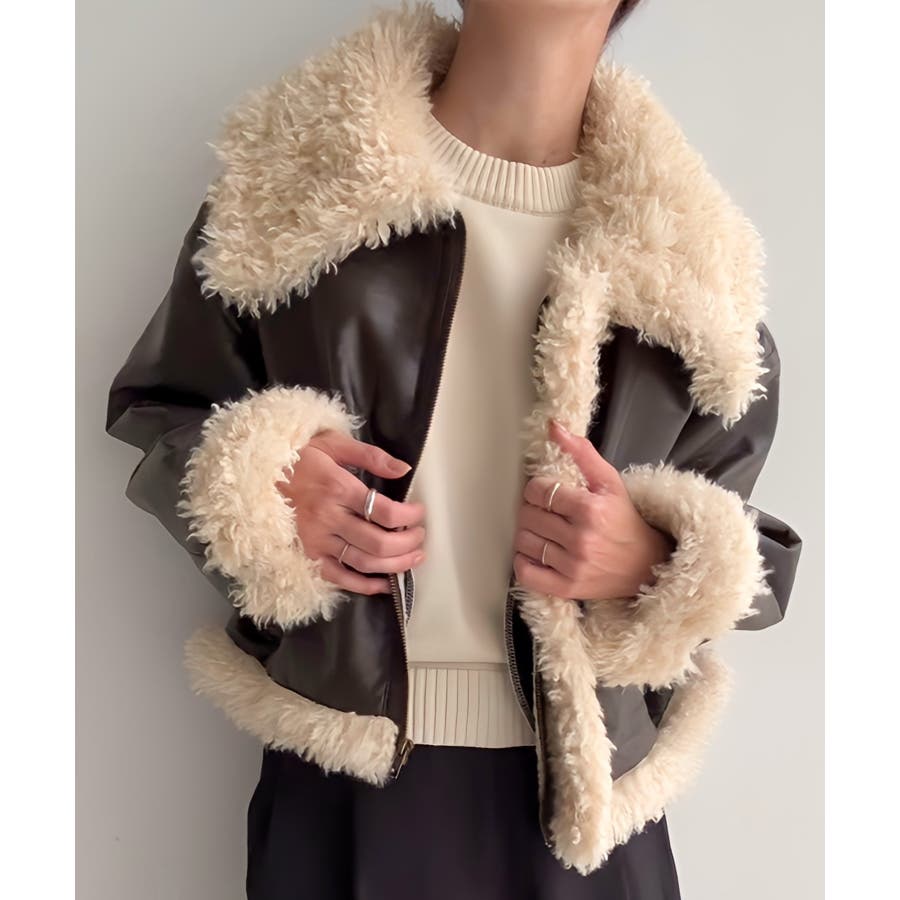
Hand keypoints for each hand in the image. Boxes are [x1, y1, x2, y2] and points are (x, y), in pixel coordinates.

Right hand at [276, 429, 426, 594]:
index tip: (420, 512)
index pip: (384, 511)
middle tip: (420, 537)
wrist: (261, 472)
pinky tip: (384, 583)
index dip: (409, 516)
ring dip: (395, 565)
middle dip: (407, 544)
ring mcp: (317, 540)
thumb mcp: (335, 444)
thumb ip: (372, 456)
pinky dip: (364, 586)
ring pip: (363, 563)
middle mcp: (328, 518)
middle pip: (378, 543)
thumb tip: (404, 468)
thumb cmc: (302, 456)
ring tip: (414, 557)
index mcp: (337, 489)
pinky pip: (338, 578)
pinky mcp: (309, 554)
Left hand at [512, 419, 674, 601]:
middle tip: (546, 511)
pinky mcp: (567, 588)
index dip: (536, 489)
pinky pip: (526, 573)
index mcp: (590, 509)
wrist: (646, 564)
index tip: (546, 492)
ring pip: (524, 542)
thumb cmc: (624, 519)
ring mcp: (573, 566)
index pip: (538, 491)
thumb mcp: (609, 481)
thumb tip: (553, 427)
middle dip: (532, 510)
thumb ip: (581, 452)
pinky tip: (536, 553)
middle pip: (528, 516)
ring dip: (528, 534)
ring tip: (543, 531)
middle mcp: (581, 539)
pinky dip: (523, 562)